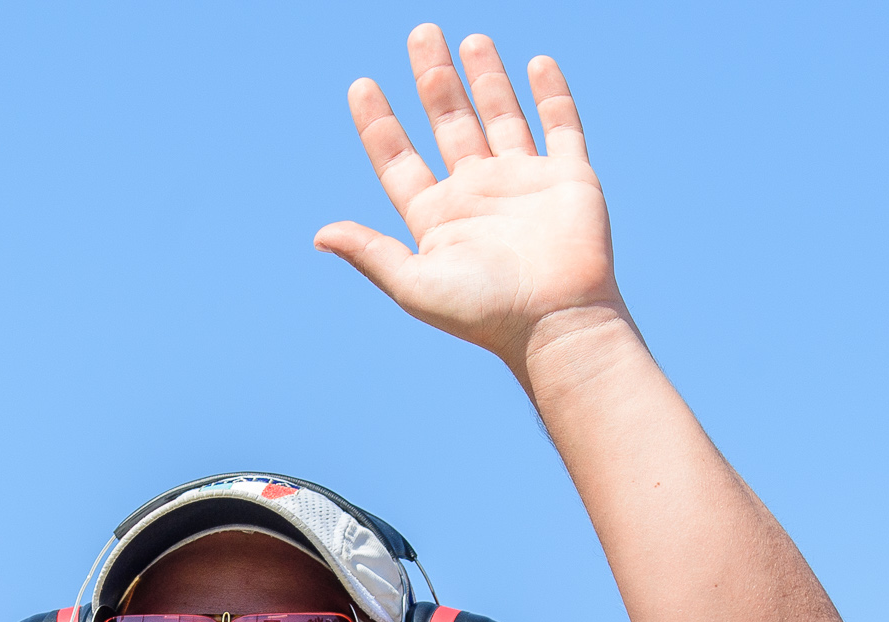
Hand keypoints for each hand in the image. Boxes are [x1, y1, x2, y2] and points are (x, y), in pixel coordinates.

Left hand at [315, 27, 622, 372]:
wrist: (555, 321)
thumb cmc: (482, 311)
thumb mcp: (413, 283)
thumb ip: (370, 253)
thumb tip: (319, 234)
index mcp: (436, 216)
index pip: (399, 159)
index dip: (379, 123)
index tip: (361, 85)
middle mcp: (476, 193)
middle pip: (448, 122)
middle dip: (433, 78)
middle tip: (419, 33)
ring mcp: (523, 181)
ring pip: (500, 115)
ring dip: (485, 77)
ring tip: (469, 38)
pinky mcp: (568, 177)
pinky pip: (559, 125)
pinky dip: (550, 94)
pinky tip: (536, 63)